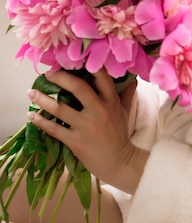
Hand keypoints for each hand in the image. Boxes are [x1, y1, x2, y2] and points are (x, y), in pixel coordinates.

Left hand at [27, 68, 148, 193]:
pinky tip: (31, 116)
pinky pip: (54, 129)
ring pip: (60, 108)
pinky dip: (41, 122)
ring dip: (43, 100)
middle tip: (47, 73)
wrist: (120, 163)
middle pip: (78, 88)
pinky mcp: (76, 141)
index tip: (73, 59)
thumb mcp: (126, 111)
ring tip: (30, 93)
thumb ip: (127, 93)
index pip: (101, 77)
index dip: (88, 65)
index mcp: (111, 101)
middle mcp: (98, 110)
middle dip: (60, 78)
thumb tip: (131, 77)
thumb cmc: (120, 135)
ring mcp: (86, 126)